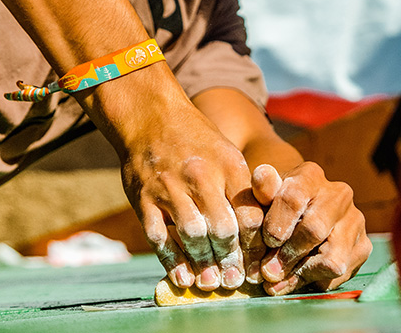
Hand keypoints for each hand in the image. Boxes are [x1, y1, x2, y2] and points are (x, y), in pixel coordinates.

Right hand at [120, 104, 263, 291]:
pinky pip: (159, 237)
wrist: (151, 117)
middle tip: (235, 281)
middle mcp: (201, 176)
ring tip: (212, 283)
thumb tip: (255, 235)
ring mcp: (170, 188)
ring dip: (204, 264)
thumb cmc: (196, 141)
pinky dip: (172, 261)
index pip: (248, 214)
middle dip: (231, 260)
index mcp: (228, 165)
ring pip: (193, 235)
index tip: (256, 265)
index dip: (254, 246)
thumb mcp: (227, 154)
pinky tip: (183, 277)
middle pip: (223, 228)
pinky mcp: (144, 198)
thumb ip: (240, 190)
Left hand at [251, 162, 371, 294]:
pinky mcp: (363, 246)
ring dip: (301, 274)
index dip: (276, 226)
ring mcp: (355, 220)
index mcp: (311, 176)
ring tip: (279, 280)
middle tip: (268, 271)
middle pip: (314, 230)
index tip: (266, 242)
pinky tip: (296, 279)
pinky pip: (340, 274)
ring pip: (332, 259)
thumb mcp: (264, 196)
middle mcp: (339, 194)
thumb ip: (262, 189)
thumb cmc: (277, 207)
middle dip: (288, 255)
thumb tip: (262, 175)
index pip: (293, 198)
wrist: (302, 216)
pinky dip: (314, 282)